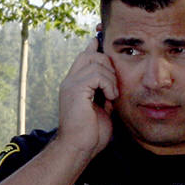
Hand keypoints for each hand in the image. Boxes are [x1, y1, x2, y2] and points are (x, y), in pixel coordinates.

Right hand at [54, 32, 116, 159]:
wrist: (80, 148)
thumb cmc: (91, 134)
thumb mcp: (102, 109)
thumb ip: (105, 92)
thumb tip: (113, 83)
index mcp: (75, 84)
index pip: (85, 56)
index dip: (95, 46)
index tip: (101, 37)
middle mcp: (70, 80)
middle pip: (92, 55)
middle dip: (110, 67)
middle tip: (113, 89)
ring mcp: (71, 84)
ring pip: (97, 62)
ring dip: (111, 79)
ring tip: (111, 97)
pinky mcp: (75, 89)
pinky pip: (97, 74)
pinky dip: (108, 85)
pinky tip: (108, 99)